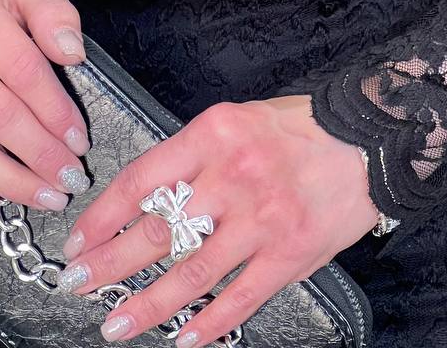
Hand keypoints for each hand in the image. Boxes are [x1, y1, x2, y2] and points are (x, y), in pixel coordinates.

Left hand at [55, 94, 378, 344]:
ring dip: (147, 305)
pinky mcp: (289, 255)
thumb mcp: (236, 120)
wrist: (368, 140)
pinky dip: (207, 324)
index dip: (103, 216)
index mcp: (213, 134)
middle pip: (157, 230)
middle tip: (78, 284)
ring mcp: (262, 220)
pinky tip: (183, 338)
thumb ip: (193, 155)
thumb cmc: (298, 129)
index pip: (141, 179)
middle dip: (110, 263)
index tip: (80, 239)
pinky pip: (239, 299)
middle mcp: (233, 177)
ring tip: (115, 323)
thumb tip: (143, 197)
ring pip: (191, 273)